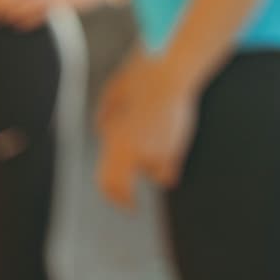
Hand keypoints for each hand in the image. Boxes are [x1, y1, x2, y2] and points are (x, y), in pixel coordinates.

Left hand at [95, 51, 197, 209]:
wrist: (169, 73)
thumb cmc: (140, 77)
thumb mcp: (113, 94)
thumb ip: (106, 117)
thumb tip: (104, 132)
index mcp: (113, 139)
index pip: (106, 181)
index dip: (111, 195)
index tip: (118, 200)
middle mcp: (133, 151)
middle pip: (124, 189)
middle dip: (126, 200)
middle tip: (130, 206)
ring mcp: (156, 151)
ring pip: (153, 173)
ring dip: (152, 166)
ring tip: (155, 141)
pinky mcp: (175, 148)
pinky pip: (170, 167)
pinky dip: (169, 162)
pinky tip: (170, 146)